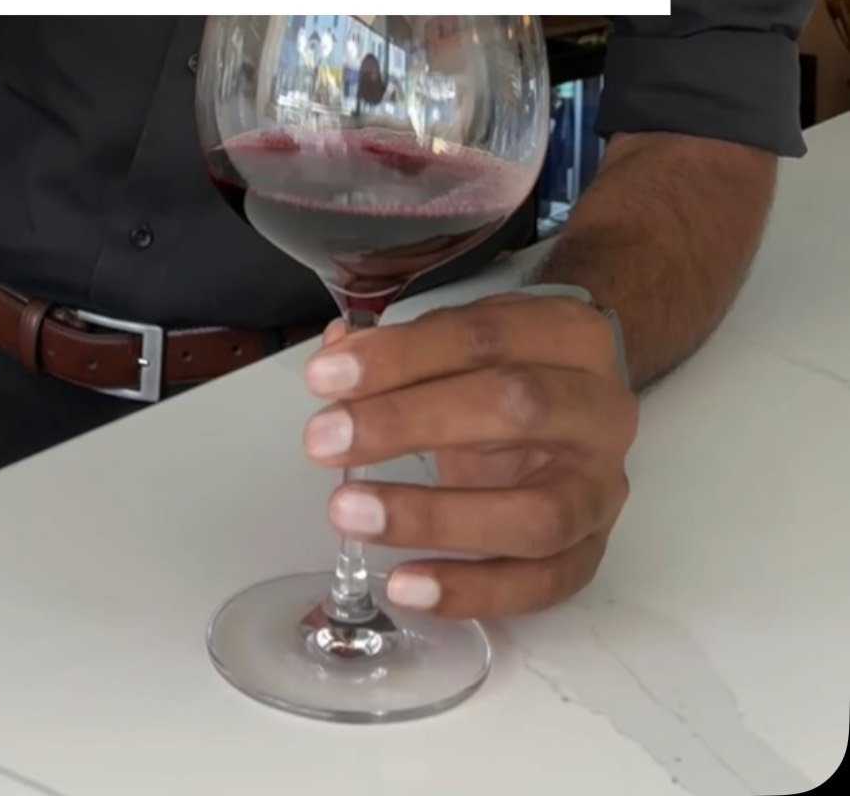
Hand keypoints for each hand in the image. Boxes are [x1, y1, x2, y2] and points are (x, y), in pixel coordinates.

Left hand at [302, 292, 637, 618]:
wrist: (582, 415)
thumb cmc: (514, 371)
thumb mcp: (465, 343)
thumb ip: (403, 350)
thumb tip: (334, 361)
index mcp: (571, 336)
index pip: (484, 337)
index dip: (401, 356)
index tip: (324, 377)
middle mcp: (602, 410)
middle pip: (515, 410)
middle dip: (409, 423)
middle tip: (325, 440)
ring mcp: (604, 489)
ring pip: (536, 514)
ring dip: (433, 517)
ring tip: (348, 512)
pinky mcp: (594, 553)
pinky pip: (541, 585)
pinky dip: (471, 591)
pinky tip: (403, 586)